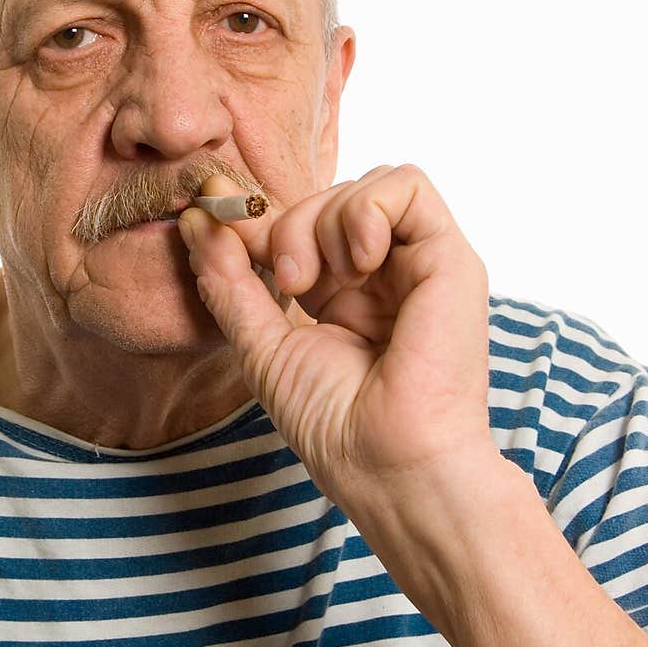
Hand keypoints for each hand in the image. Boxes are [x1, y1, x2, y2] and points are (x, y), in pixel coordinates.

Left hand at [178, 165, 498, 529]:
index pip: (298, 225)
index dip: (256, 219)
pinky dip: (368, 211)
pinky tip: (360, 262)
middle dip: (290, 226)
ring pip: (365, 185)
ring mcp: (417, 264)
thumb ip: (230, 282)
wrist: (387, 462)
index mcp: (344, 296)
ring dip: (325, 222)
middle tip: (288, 283)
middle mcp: (384, 275)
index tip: (214, 220)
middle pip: (328, 198)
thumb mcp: (263, 345)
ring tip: (326, 282)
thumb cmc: (336, 424)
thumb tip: (197, 222)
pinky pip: (409, 185)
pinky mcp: (450, 257)